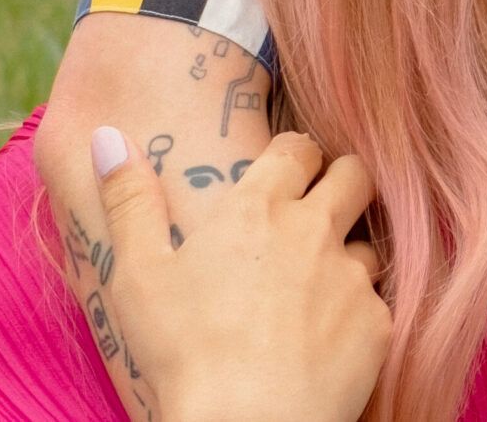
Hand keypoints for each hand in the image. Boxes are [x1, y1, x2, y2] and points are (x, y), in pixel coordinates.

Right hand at [94, 125, 390, 421]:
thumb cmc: (183, 350)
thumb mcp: (137, 275)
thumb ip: (128, 201)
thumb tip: (109, 135)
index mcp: (259, 208)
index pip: (298, 148)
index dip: (293, 156)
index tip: (282, 172)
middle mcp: (315, 230)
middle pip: (353, 176)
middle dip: (341, 182)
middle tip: (316, 210)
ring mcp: (352, 275)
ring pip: (367, 242)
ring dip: (347, 254)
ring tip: (314, 286)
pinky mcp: (377, 322)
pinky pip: (375, 303)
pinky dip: (354, 313)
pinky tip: (325, 338)